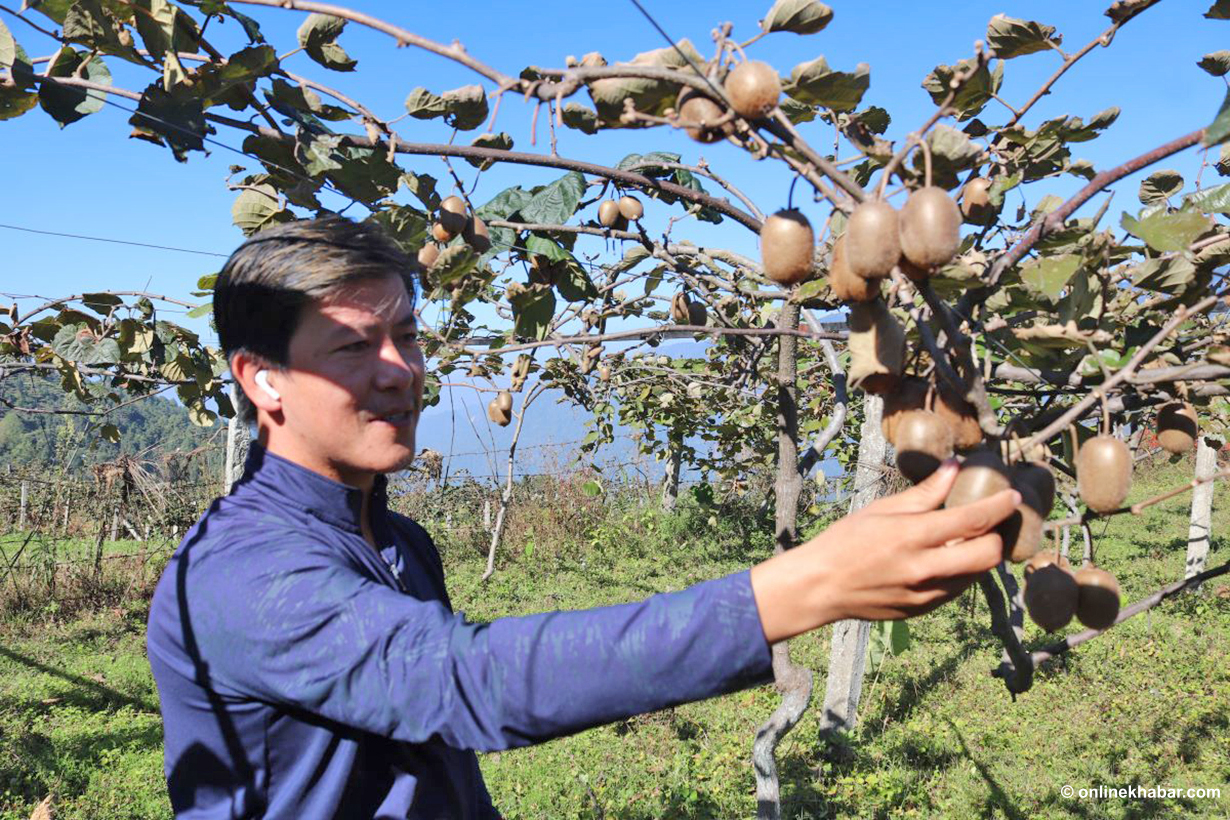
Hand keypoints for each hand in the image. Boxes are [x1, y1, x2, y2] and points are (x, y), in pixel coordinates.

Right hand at [749, 459, 1019, 643]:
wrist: (821, 587)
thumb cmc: (846, 541)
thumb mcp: (881, 510)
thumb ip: (923, 493)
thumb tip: (954, 469)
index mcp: (911, 535)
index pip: (972, 520)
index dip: (999, 506)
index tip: (1012, 496)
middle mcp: (923, 567)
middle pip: (988, 554)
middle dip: (997, 536)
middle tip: (991, 523)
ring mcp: (925, 593)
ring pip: (977, 575)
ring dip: (981, 555)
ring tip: (969, 540)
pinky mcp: (923, 609)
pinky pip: (957, 588)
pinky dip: (961, 572)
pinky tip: (947, 560)